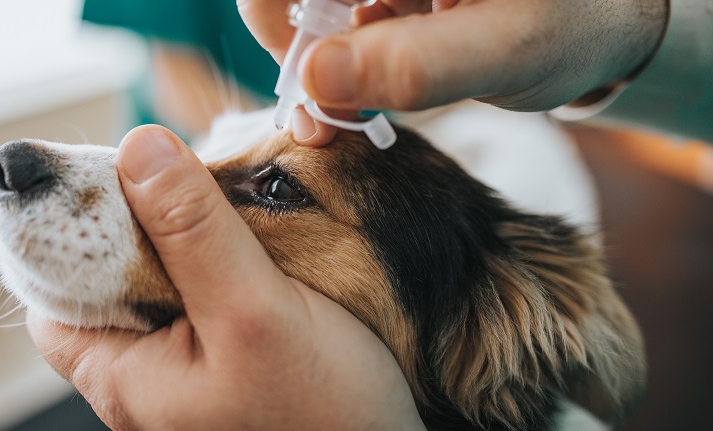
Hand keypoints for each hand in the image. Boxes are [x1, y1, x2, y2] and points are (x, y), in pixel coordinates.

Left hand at [28, 126, 425, 430]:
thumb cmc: (325, 411)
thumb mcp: (254, 310)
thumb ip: (195, 232)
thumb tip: (140, 148)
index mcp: (123, 376)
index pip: (54, 288)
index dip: (74, 228)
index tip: (120, 174)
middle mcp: (143, 377)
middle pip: (110, 276)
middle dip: (141, 221)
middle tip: (187, 178)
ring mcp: (183, 370)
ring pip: (160, 280)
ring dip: (185, 235)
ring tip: (225, 206)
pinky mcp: (222, 359)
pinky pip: (199, 294)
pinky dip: (215, 258)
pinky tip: (249, 242)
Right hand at [238, 0, 667, 143]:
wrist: (604, 19)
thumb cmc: (572, 27)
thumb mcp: (506, 52)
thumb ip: (415, 67)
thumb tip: (314, 82)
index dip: (274, 15)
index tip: (303, 83)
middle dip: (299, 48)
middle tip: (324, 117)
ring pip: (313, 5)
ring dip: (316, 62)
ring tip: (349, 114)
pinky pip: (337, 17)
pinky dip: (338, 59)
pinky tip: (366, 90)